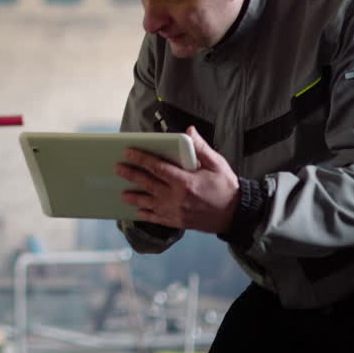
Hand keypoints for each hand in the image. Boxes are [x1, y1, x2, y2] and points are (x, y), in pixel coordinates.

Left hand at [114, 126, 239, 233]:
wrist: (236, 215)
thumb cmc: (226, 187)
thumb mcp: (217, 164)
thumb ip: (201, 148)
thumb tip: (189, 131)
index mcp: (186, 181)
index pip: (158, 167)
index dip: (141, 158)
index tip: (129, 152)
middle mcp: (177, 197)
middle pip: (148, 184)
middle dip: (131, 175)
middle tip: (117, 168)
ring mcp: (176, 211)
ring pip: (149, 203)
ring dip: (134, 198)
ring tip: (122, 193)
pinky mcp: (178, 221)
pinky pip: (157, 219)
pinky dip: (146, 215)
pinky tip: (137, 211)